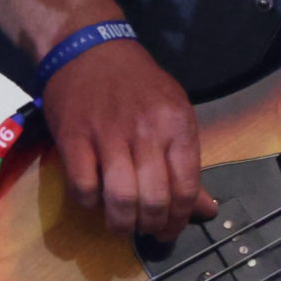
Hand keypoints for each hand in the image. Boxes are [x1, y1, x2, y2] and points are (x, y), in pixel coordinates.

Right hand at [41, 38, 218, 240]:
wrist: (89, 48)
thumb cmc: (137, 84)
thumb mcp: (173, 112)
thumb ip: (188, 162)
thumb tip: (207, 209)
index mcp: (177, 124)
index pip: (186, 187)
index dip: (180, 219)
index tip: (171, 230)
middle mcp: (146, 130)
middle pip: (154, 199)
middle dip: (152, 227)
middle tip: (147, 231)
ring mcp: (108, 135)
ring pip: (120, 199)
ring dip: (122, 224)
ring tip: (122, 226)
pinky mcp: (74, 139)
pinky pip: (84, 188)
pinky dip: (90, 205)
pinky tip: (95, 202)